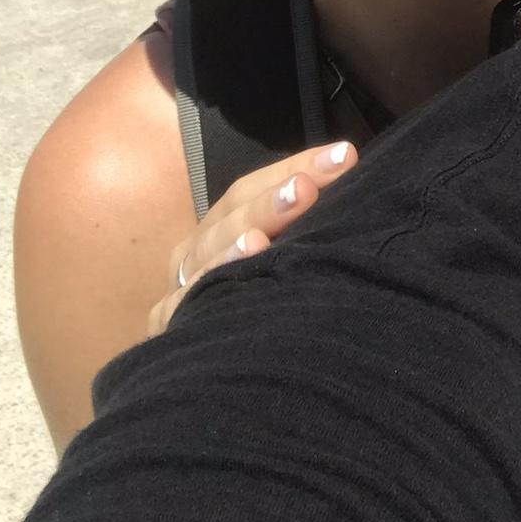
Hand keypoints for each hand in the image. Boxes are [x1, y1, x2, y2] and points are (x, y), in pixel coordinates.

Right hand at [149, 140, 357, 335]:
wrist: (209, 365)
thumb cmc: (258, 294)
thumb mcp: (278, 251)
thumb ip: (303, 222)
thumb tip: (351, 173)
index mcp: (224, 223)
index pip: (255, 187)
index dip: (298, 166)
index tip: (344, 156)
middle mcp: (198, 248)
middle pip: (233, 216)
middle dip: (270, 202)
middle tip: (306, 188)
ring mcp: (181, 285)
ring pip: (206, 257)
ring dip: (234, 247)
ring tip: (260, 240)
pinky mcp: (169, 324)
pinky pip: (182, 306)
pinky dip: (203, 292)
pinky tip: (224, 285)